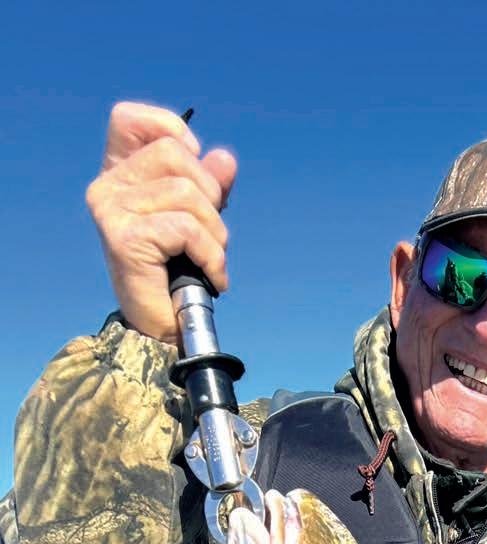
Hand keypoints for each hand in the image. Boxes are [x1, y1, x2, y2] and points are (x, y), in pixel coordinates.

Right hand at [86, 102, 237, 343]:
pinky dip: (212, 254)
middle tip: (210, 233)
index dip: (171, 130)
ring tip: (211, 258)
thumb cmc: (178, 270)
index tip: (191, 166)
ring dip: (215, 232)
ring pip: (187, 193)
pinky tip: (213, 275)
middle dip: (210, 194)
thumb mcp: (198, 217)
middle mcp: (107, 187)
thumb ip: (209, 185)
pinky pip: (187, 229)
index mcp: (118, 173)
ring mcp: (111, 211)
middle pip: (174, 152)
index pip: (129, 118)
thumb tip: (224, 159)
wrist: (165, 327)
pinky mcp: (124, 239)